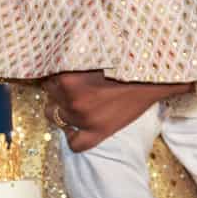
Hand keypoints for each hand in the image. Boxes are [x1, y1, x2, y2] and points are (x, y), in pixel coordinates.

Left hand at [42, 70, 187, 151]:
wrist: (151, 77)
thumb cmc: (122, 60)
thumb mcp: (90, 54)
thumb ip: (69, 60)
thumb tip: (52, 57)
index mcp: (67, 77)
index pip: (45, 78)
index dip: (53, 75)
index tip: (60, 74)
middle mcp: (71, 98)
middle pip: (49, 97)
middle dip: (57, 92)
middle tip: (71, 87)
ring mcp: (84, 118)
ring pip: (56, 117)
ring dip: (61, 111)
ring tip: (73, 104)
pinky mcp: (98, 132)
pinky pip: (74, 143)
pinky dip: (72, 136)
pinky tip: (76, 128)